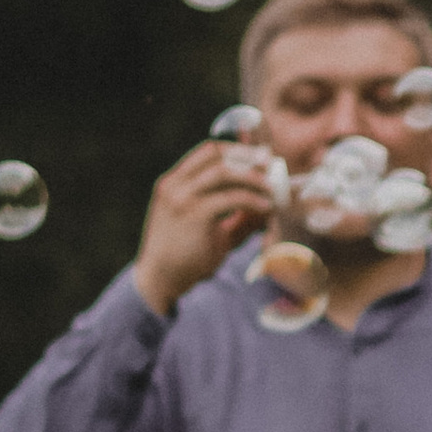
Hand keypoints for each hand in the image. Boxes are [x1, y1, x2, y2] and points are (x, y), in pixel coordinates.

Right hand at [135, 139, 274, 314]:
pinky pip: (230, 198)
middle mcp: (175, 184)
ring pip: (223, 172)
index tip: (258, 157)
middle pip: (215, 155)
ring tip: (271, 189)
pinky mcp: (194, 213)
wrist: (159, 280)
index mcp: (173, 183)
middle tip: (271, 165)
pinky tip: (265, 207)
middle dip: (247, 157)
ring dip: (252, 177)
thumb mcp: (208, 229)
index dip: (236, 150)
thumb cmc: (184, 258)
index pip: (207, 152)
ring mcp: (182, 197)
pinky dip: (251, 199)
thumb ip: (235, 216)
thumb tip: (267, 207)